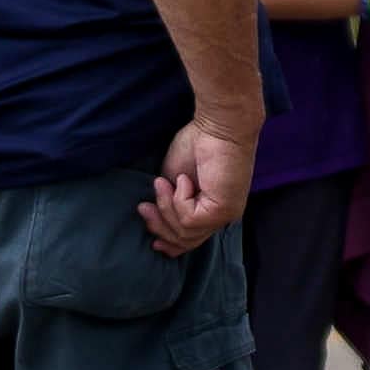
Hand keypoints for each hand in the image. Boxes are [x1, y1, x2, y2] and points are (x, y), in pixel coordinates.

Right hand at [143, 118, 251, 253]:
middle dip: (160, 226)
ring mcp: (225, 214)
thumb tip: (154, 219)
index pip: (193, 240)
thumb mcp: (173, 180)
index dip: (171, 244)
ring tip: (163, 182)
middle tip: (143, 207)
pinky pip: (189, 219)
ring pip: (185, 231)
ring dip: (166, 206)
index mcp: (213, 210)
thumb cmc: (197, 144)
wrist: (217, 126)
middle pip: (187, 241)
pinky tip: (183, 180)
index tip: (152, 241)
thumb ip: (168, 201)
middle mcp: (222, 216)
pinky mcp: (223, 210)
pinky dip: (179, 199)